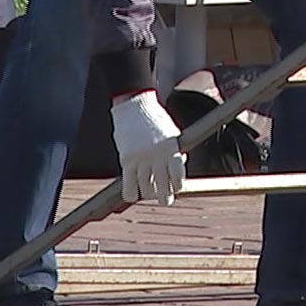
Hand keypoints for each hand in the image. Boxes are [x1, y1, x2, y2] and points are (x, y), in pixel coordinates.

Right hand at [109, 90, 185, 204]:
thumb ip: (176, 152)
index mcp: (171, 148)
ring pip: (145, 189)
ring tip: (149, 194)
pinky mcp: (126, 160)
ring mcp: (141, 159)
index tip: (176, 189)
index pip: (178, 176)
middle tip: (164, 200)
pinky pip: (128, 186)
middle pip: (162, 187)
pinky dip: (131, 194)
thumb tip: (179, 170)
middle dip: (164, 197)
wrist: (134, 105)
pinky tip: (132, 195)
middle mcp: (157, 156)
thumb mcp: (172, 133)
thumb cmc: (155, 119)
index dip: (177, 186)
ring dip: (148, 195)